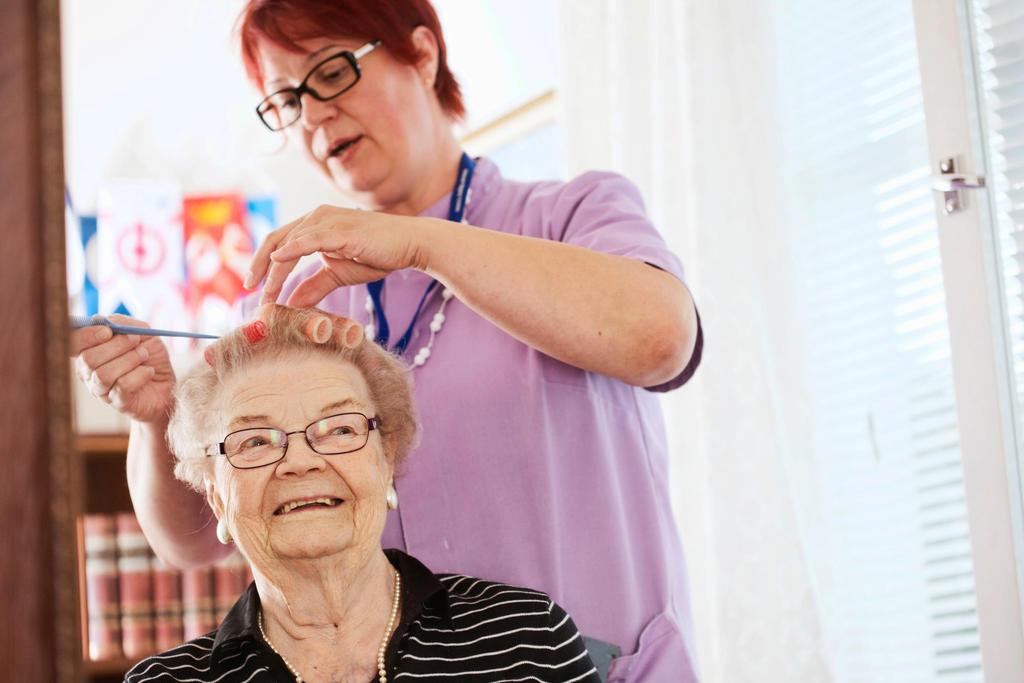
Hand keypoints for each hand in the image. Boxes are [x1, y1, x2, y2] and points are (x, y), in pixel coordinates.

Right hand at [70, 315, 175, 423]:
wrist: (169, 383)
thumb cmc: (151, 356)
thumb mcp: (141, 333)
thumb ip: (121, 323)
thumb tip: (98, 319)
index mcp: (89, 351)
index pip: (72, 344)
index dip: (86, 336)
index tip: (108, 331)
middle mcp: (89, 372)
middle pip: (88, 359)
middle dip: (116, 346)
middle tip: (136, 341)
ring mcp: (101, 390)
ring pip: (103, 374)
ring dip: (129, 360)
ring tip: (144, 356)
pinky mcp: (118, 403)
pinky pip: (122, 386)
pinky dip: (140, 375)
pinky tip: (149, 371)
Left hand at [244, 206, 428, 306]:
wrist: (409, 245)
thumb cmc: (377, 255)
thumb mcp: (339, 274)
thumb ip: (315, 286)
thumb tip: (292, 304)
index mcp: (314, 225)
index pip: (279, 242)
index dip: (263, 264)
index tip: (256, 290)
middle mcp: (316, 217)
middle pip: (276, 239)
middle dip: (260, 266)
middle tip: (251, 292)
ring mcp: (328, 221)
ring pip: (289, 243)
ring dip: (275, 270)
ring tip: (268, 293)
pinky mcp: (340, 230)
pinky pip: (310, 239)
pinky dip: (291, 250)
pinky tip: (279, 261)